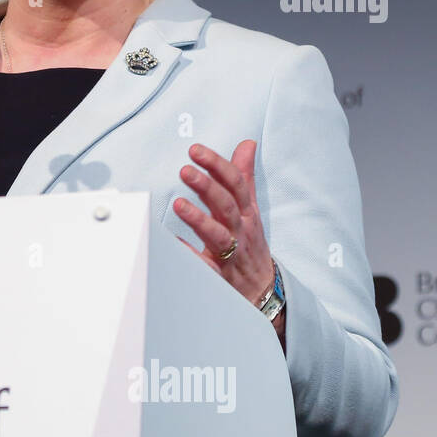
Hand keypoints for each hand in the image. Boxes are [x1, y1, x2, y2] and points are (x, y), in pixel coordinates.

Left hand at [171, 140, 282, 339]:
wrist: (263, 291)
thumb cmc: (251, 245)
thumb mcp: (250, 209)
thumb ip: (244, 177)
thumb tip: (247, 144)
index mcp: (245, 212)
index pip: (235, 183)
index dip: (217, 165)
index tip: (196, 150)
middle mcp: (240, 230)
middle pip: (226, 205)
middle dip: (207, 186)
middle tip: (185, 170)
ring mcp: (230, 253)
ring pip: (218, 235)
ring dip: (199, 219)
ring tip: (178, 205)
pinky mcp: (219, 275)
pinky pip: (204, 267)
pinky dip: (190, 256)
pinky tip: (173, 244)